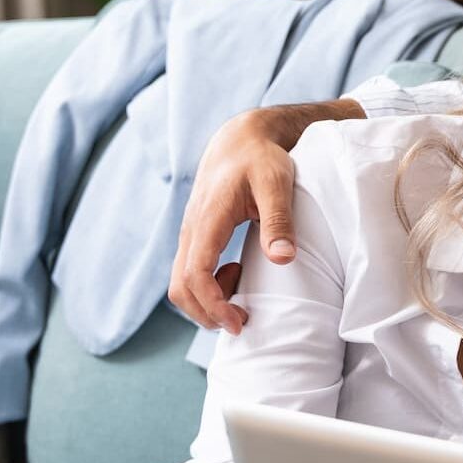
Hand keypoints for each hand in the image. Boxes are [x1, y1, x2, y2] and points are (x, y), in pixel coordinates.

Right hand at [170, 107, 302, 333]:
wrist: (241, 139)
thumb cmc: (261, 159)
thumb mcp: (276, 184)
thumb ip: (278, 220)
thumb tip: (282, 258)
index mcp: (208, 219)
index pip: (196, 274)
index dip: (213, 305)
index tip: (239, 322)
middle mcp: (191, 229)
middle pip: (180, 288)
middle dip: (206, 314)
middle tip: (242, 322)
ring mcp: (190, 233)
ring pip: (181, 283)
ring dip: (206, 302)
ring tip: (242, 297)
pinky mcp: (196, 235)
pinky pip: (190, 272)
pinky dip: (208, 287)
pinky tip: (237, 274)